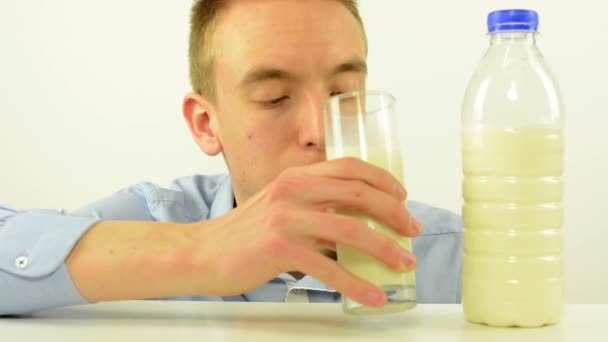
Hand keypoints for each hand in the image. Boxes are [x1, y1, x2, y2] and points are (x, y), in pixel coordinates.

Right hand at [195, 157, 420, 306]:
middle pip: (359, 194)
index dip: (383, 180)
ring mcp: (286, 218)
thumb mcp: (280, 206)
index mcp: (296, 176)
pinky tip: (373, 295)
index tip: (403, 196)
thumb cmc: (243, 233)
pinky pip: (330, 269)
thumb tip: (354, 227)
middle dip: (394, 212)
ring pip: (351, 230)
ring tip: (404, 263)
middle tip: (412, 231)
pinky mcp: (280, 248)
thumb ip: (313, 207)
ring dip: (385, 248)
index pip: (349, 168)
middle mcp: (293, 190)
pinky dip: (357, 284)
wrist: (202, 252)